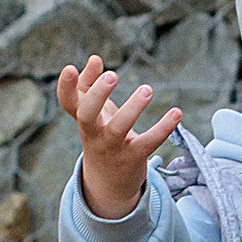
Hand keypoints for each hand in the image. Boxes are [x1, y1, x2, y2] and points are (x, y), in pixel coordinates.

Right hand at [59, 52, 183, 219]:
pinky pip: (148, 143)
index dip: (65, 87)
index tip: (69, 68)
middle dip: (98, 95)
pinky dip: (163, 128)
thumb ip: (88, 84)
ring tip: (147, 89)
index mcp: (83, 119)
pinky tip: (176, 113)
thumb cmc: (100, 135)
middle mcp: (94, 133)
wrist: (109, 182)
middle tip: (112, 75)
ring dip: (133, 108)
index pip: (67, 103)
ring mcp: (113, 147)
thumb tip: (94, 59)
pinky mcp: (134, 157)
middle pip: (87, 115)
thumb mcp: (92, 112)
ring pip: (119, 129)